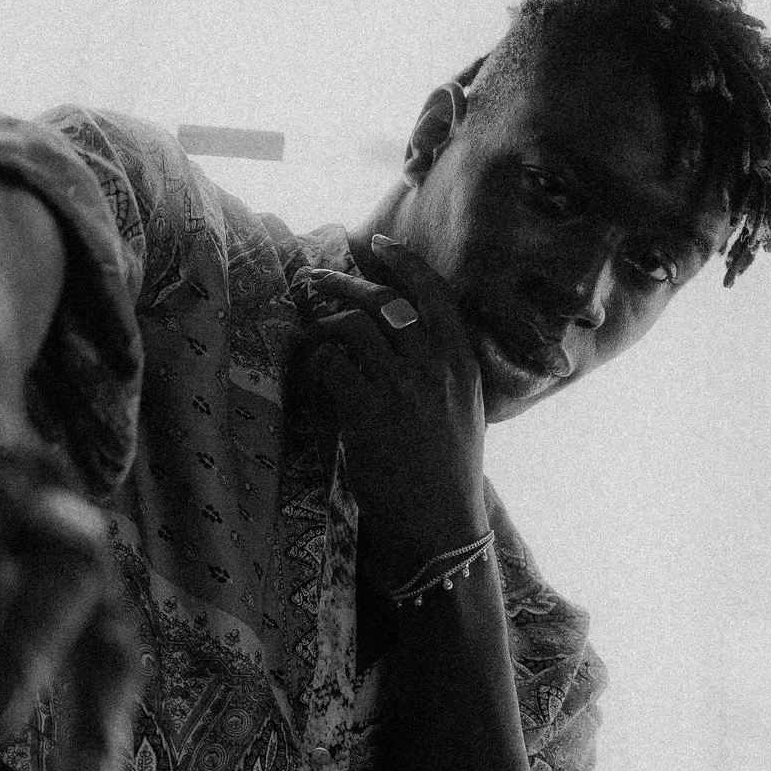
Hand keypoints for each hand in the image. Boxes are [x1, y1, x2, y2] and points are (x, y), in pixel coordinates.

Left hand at [292, 234, 488, 593]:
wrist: (440, 525)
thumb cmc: (449, 470)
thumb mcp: (463, 408)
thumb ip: (440, 366)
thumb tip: (400, 329)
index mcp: (463, 362)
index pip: (433, 292)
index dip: (402, 262)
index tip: (376, 245)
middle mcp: (435, 367)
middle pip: (384, 302)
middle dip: (344, 284)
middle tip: (315, 279)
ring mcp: (401, 388)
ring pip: (352, 327)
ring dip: (322, 321)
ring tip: (307, 324)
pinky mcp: (367, 413)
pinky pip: (331, 365)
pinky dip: (316, 361)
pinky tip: (312, 369)